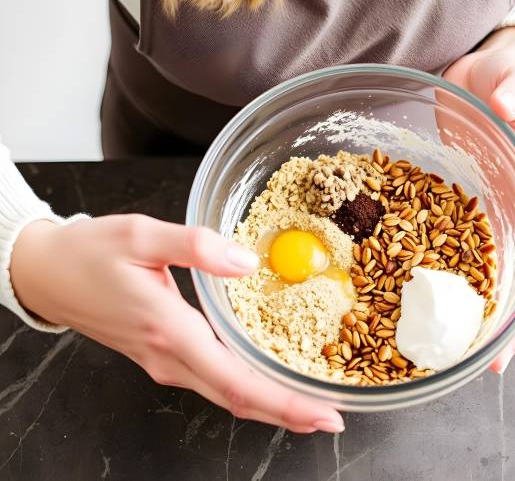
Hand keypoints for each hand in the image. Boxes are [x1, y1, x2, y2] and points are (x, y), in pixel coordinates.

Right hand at [10, 215, 343, 432]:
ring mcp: (164, 363)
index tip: (321, 414)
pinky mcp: (163, 358)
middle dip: (288, 413)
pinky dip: (248, 388)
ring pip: (226, 395)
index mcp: (169, 330)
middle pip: (238, 399)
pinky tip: (269, 379)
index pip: (236, 381)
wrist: (45, 274)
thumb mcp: (140, 235)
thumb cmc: (89, 254)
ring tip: (311, 401)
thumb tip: (246, 262)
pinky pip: (213, 382)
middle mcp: (169, 358)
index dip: (284, 403)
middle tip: (332, 418)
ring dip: (271, 403)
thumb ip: (196, 247)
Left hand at [443, 27, 514, 372]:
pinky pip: (444, 249)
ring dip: (472, 310)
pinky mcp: (452, 209)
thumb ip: (513, 85)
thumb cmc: (503, 77)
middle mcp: (510, 208)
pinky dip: (439, 279)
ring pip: (479, 271)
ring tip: (459, 352)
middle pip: (513, 270)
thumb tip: (507, 101)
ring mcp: (481, 213)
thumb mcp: (511, 76)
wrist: (481, 76)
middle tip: (492, 363)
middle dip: (504, 317)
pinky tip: (423, 308)